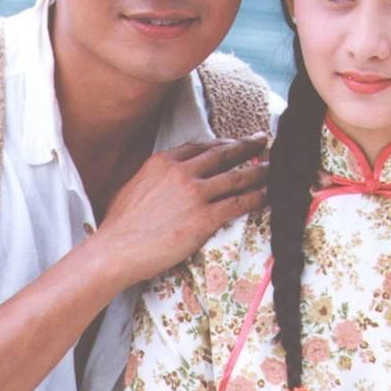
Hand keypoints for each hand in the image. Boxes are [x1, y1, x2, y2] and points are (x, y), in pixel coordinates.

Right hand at [97, 134, 267, 285]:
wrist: (115, 249)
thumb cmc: (120, 225)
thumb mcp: (133, 185)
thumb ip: (153, 176)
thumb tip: (161, 177)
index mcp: (163, 161)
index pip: (200, 146)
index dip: (222, 143)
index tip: (234, 143)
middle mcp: (182, 172)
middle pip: (223, 154)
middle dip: (247, 146)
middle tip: (263, 140)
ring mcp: (194, 194)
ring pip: (236, 178)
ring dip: (260, 171)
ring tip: (275, 167)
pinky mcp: (203, 218)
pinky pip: (238, 203)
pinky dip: (257, 197)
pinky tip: (268, 195)